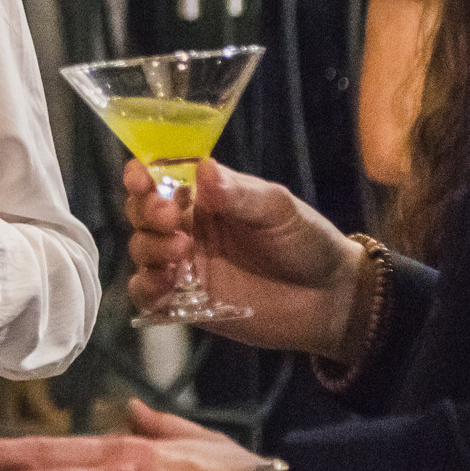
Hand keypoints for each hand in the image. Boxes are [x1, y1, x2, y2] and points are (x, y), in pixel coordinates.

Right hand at [127, 158, 366, 359]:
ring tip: (181, 251)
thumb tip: (203, 168)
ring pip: (141, 249)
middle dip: (145, 211)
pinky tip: (165, 286)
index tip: (141, 178)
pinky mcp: (185, 302)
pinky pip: (148, 294)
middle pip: (142, 212)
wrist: (329, 299)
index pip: (161, 176)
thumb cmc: (306, 242)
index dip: (143, 175)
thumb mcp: (278, 209)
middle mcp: (188, 226)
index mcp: (206, 195)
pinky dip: (146, 288)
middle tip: (168, 218)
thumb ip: (239, 193)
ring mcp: (184, 264)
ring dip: (149, 247)